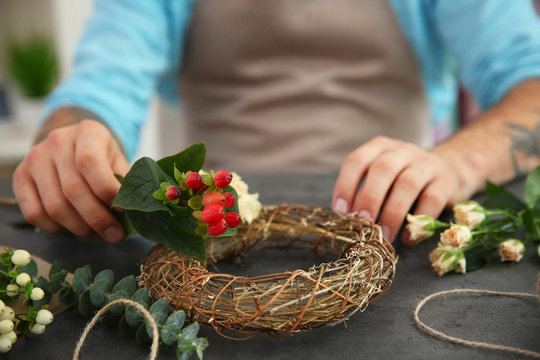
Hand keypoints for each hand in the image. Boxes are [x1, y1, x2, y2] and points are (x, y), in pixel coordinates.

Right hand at [12, 120, 129, 241]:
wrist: (74, 145)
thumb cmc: (104, 157)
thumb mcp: (119, 161)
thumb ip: (125, 183)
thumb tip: (134, 213)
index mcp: (87, 132)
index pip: (90, 162)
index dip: (107, 191)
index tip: (123, 211)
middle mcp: (57, 141)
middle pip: (73, 189)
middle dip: (97, 219)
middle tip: (115, 235)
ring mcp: (35, 158)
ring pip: (54, 206)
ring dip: (79, 228)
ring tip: (98, 234)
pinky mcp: (21, 177)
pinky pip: (34, 213)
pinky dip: (55, 228)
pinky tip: (73, 227)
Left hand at [332, 136, 467, 243]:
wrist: (451, 168)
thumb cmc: (403, 178)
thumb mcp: (383, 177)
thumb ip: (365, 191)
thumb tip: (346, 222)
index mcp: (380, 147)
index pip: (356, 161)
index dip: (345, 185)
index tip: (340, 212)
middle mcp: (402, 151)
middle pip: (383, 168)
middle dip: (370, 198)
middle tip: (363, 223)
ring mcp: (426, 163)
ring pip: (408, 183)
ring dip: (393, 213)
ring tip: (385, 235)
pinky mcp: (446, 181)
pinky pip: (432, 199)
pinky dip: (418, 220)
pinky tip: (408, 238)